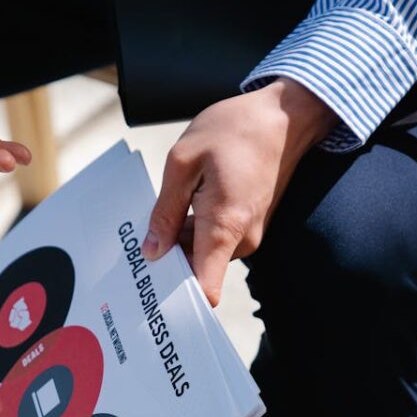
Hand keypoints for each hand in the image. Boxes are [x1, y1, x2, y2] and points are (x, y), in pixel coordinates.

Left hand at [141, 77, 337, 305]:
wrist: (283, 116)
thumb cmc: (234, 130)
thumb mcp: (184, 162)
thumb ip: (166, 212)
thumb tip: (153, 252)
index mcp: (224, 226)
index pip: (207, 289)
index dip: (178, 300)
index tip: (151, 297)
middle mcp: (241, 239)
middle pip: (197, 271)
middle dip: (167, 264)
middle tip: (134, 249)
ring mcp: (247, 233)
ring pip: (203, 254)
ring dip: (178, 244)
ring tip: (155, 221)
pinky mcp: (247, 225)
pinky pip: (214, 239)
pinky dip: (192, 231)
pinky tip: (177, 210)